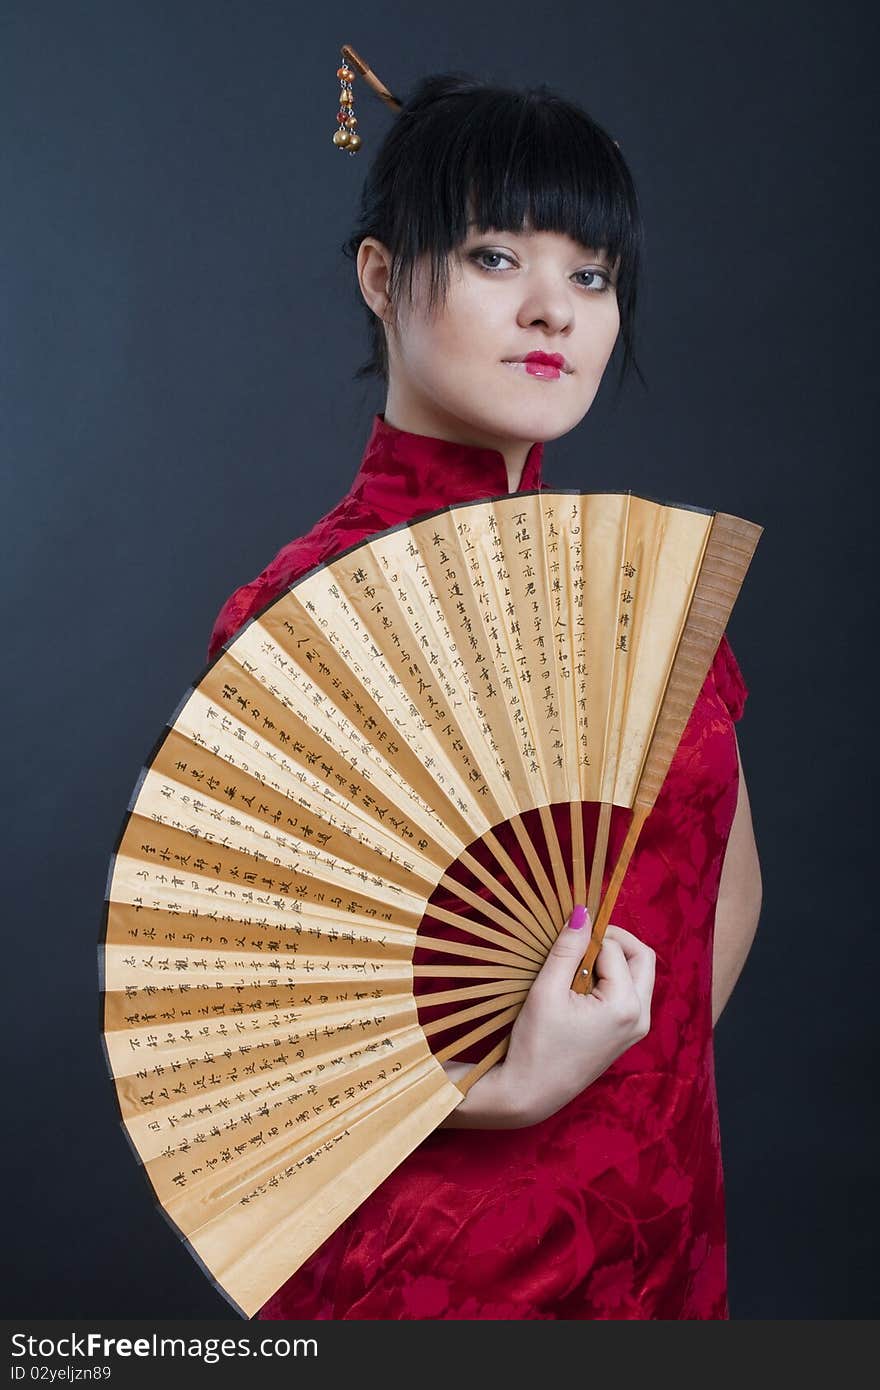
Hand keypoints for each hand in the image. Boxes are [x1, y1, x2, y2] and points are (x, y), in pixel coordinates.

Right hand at [501, 908, 655, 1125]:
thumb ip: (568, 948)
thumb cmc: (535, 1044)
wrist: (531, 1094)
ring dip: (612, 960)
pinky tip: (579, 987)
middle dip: (614, 941)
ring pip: (638, 975)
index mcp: (625, 1006)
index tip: (562, 940)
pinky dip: (610, 980)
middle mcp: (640, 1017)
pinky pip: (630, 993)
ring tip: (575, 968)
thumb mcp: (547, 990)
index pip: (614, 949)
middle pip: (643, 957)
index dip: (588, 938)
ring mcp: (636, 1028)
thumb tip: (583, 912)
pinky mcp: (627, 1035)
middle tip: (580, 942)